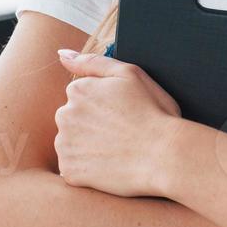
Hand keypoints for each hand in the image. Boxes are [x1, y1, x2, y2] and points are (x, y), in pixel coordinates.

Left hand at [53, 49, 184, 197]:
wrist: (164, 155)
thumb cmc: (153, 113)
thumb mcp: (129, 74)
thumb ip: (92, 62)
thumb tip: (61, 54)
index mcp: (78, 89)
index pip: (82, 97)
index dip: (105, 106)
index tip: (123, 114)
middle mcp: (64, 115)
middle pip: (74, 120)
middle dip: (92, 125)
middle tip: (122, 133)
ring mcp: (65, 145)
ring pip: (72, 144)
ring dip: (89, 147)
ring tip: (117, 150)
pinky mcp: (70, 171)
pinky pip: (74, 169)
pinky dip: (89, 169)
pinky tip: (110, 166)